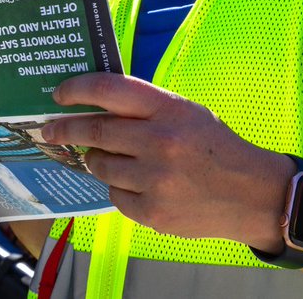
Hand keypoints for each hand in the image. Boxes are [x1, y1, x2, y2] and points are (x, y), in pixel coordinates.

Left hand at [41, 74, 291, 247]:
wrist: (250, 194)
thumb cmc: (214, 148)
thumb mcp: (186, 114)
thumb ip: (146, 109)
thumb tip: (94, 106)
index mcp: (170, 109)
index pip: (110, 90)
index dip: (77, 89)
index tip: (59, 95)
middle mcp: (160, 142)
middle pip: (94, 132)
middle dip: (66, 130)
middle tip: (51, 130)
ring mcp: (155, 180)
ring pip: (100, 166)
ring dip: (97, 161)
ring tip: (111, 159)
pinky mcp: (153, 212)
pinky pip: (115, 195)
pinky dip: (119, 188)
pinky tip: (138, 184)